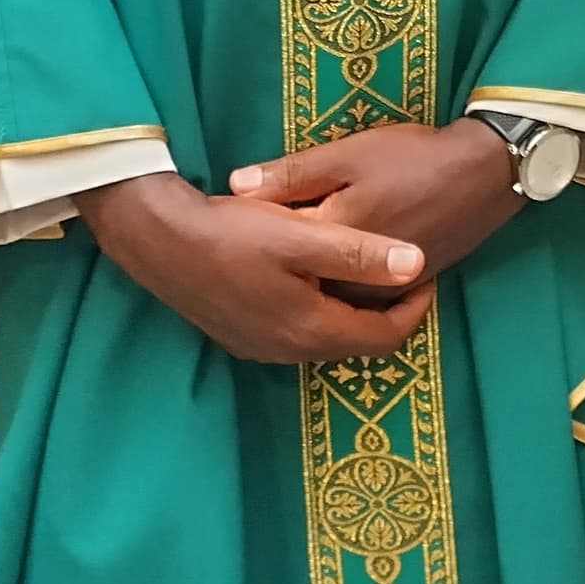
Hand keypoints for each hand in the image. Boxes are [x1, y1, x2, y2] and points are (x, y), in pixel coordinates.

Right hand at [78, 169, 431, 366]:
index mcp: (311, 330)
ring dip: (350, 310)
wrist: (157, 238)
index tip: (427, 274)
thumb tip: (419, 264)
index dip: (415, 309)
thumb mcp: (303, 236)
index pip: (384, 337)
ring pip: (325, 337)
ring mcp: (260, 347)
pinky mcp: (239, 336)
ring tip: (363, 270)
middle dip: (385, 310)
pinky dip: (319, 311)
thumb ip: (362, 254)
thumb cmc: (233, 232)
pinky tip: (313, 278)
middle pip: (356, 342)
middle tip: (401, 271)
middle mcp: (288, 350)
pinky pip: (296, 332)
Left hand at [228, 119, 518, 283]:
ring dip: (307, 275)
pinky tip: (331, 258)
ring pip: (327, 292)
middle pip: (298, 277)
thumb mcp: (348, 154)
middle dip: (277, 258)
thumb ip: (292, 174)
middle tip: (258, 232)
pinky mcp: (401, 290)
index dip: (250, 227)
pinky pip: (357, 296)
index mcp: (333, 237)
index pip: (274, 242)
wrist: (484, 175)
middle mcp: (353, 277)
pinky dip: (338, 281)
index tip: (237, 212)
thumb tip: (235, 186)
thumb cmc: (413, 158)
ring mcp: (380, 289)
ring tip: (292, 247)